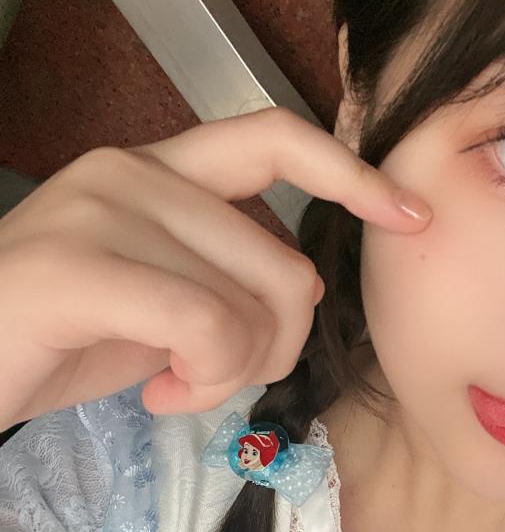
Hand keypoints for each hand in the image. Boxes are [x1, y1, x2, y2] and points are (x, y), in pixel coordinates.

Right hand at [0, 108, 430, 428]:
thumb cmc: (69, 335)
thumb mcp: (169, 296)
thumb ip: (233, 272)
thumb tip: (304, 284)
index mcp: (165, 168)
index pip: (276, 138)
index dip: (351, 173)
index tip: (408, 214)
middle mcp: (134, 169)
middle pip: (288, 264)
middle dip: (279, 344)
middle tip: (221, 374)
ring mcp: (101, 208)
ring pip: (253, 304)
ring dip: (232, 370)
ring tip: (178, 381)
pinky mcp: (76, 266)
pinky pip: (207, 328)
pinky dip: (203, 378)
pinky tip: (159, 392)